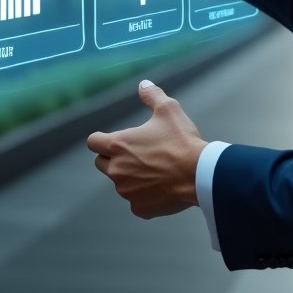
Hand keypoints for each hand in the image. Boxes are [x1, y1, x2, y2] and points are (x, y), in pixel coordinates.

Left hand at [87, 80, 206, 218]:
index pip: (93, 142)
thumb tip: (143, 84)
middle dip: (113, 158)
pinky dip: (144, 195)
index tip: (113, 140)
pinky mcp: (139, 208)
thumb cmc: (182, 140)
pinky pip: (135, 201)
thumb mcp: (169, 110)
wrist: (199, 174)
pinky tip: (162, 187)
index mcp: (119, 145)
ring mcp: (126, 191)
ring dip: (130, 177)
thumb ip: (152, 95)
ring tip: (155, 170)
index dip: (101, 140)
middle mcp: (116, 170)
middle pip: (101, 163)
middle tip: (136, 154)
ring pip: (120, 183)